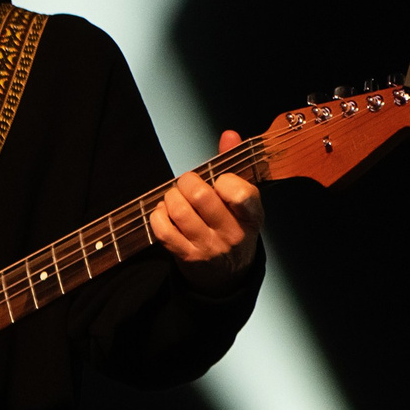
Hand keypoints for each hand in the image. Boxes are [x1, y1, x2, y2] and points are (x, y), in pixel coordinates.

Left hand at [151, 129, 262, 289]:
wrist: (228, 274)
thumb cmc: (232, 227)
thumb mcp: (242, 200)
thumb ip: (233, 164)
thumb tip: (229, 135)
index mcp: (251, 216)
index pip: (240, 193)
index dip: (224, 180)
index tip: (219, 181)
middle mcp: (232, 234)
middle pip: (200, 196)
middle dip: (187, 182)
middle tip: (188, 184)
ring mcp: (209, 247)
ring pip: (179, 211)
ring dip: (171, 197)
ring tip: (176, 198)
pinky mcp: (187, 256)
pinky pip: (163, 229)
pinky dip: (158, 215)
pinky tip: (166, 213)